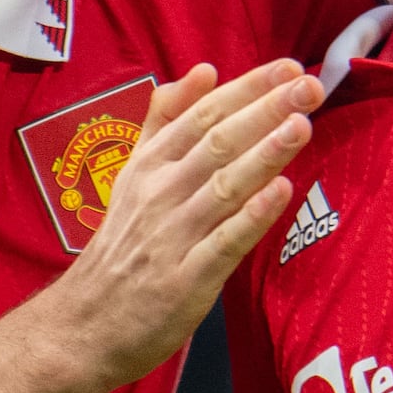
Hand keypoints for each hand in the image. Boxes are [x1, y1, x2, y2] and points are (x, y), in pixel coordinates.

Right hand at [45, 64, 316, 385]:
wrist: (83, 325)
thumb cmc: (122, 248)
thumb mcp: (133, 175)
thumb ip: (165, 122)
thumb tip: (203, 70)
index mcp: (149, 166)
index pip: (202, 115)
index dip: (246, 88)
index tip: (286, 66)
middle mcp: (160, 194)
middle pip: (217, 143)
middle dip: (265, 110)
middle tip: (308, 86)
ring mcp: (172, 237)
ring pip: (224, 186)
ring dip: (264, 153)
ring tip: (302, 125)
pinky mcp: (186, 281)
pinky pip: (223, 242)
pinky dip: (252, 216)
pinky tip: (281, 191)